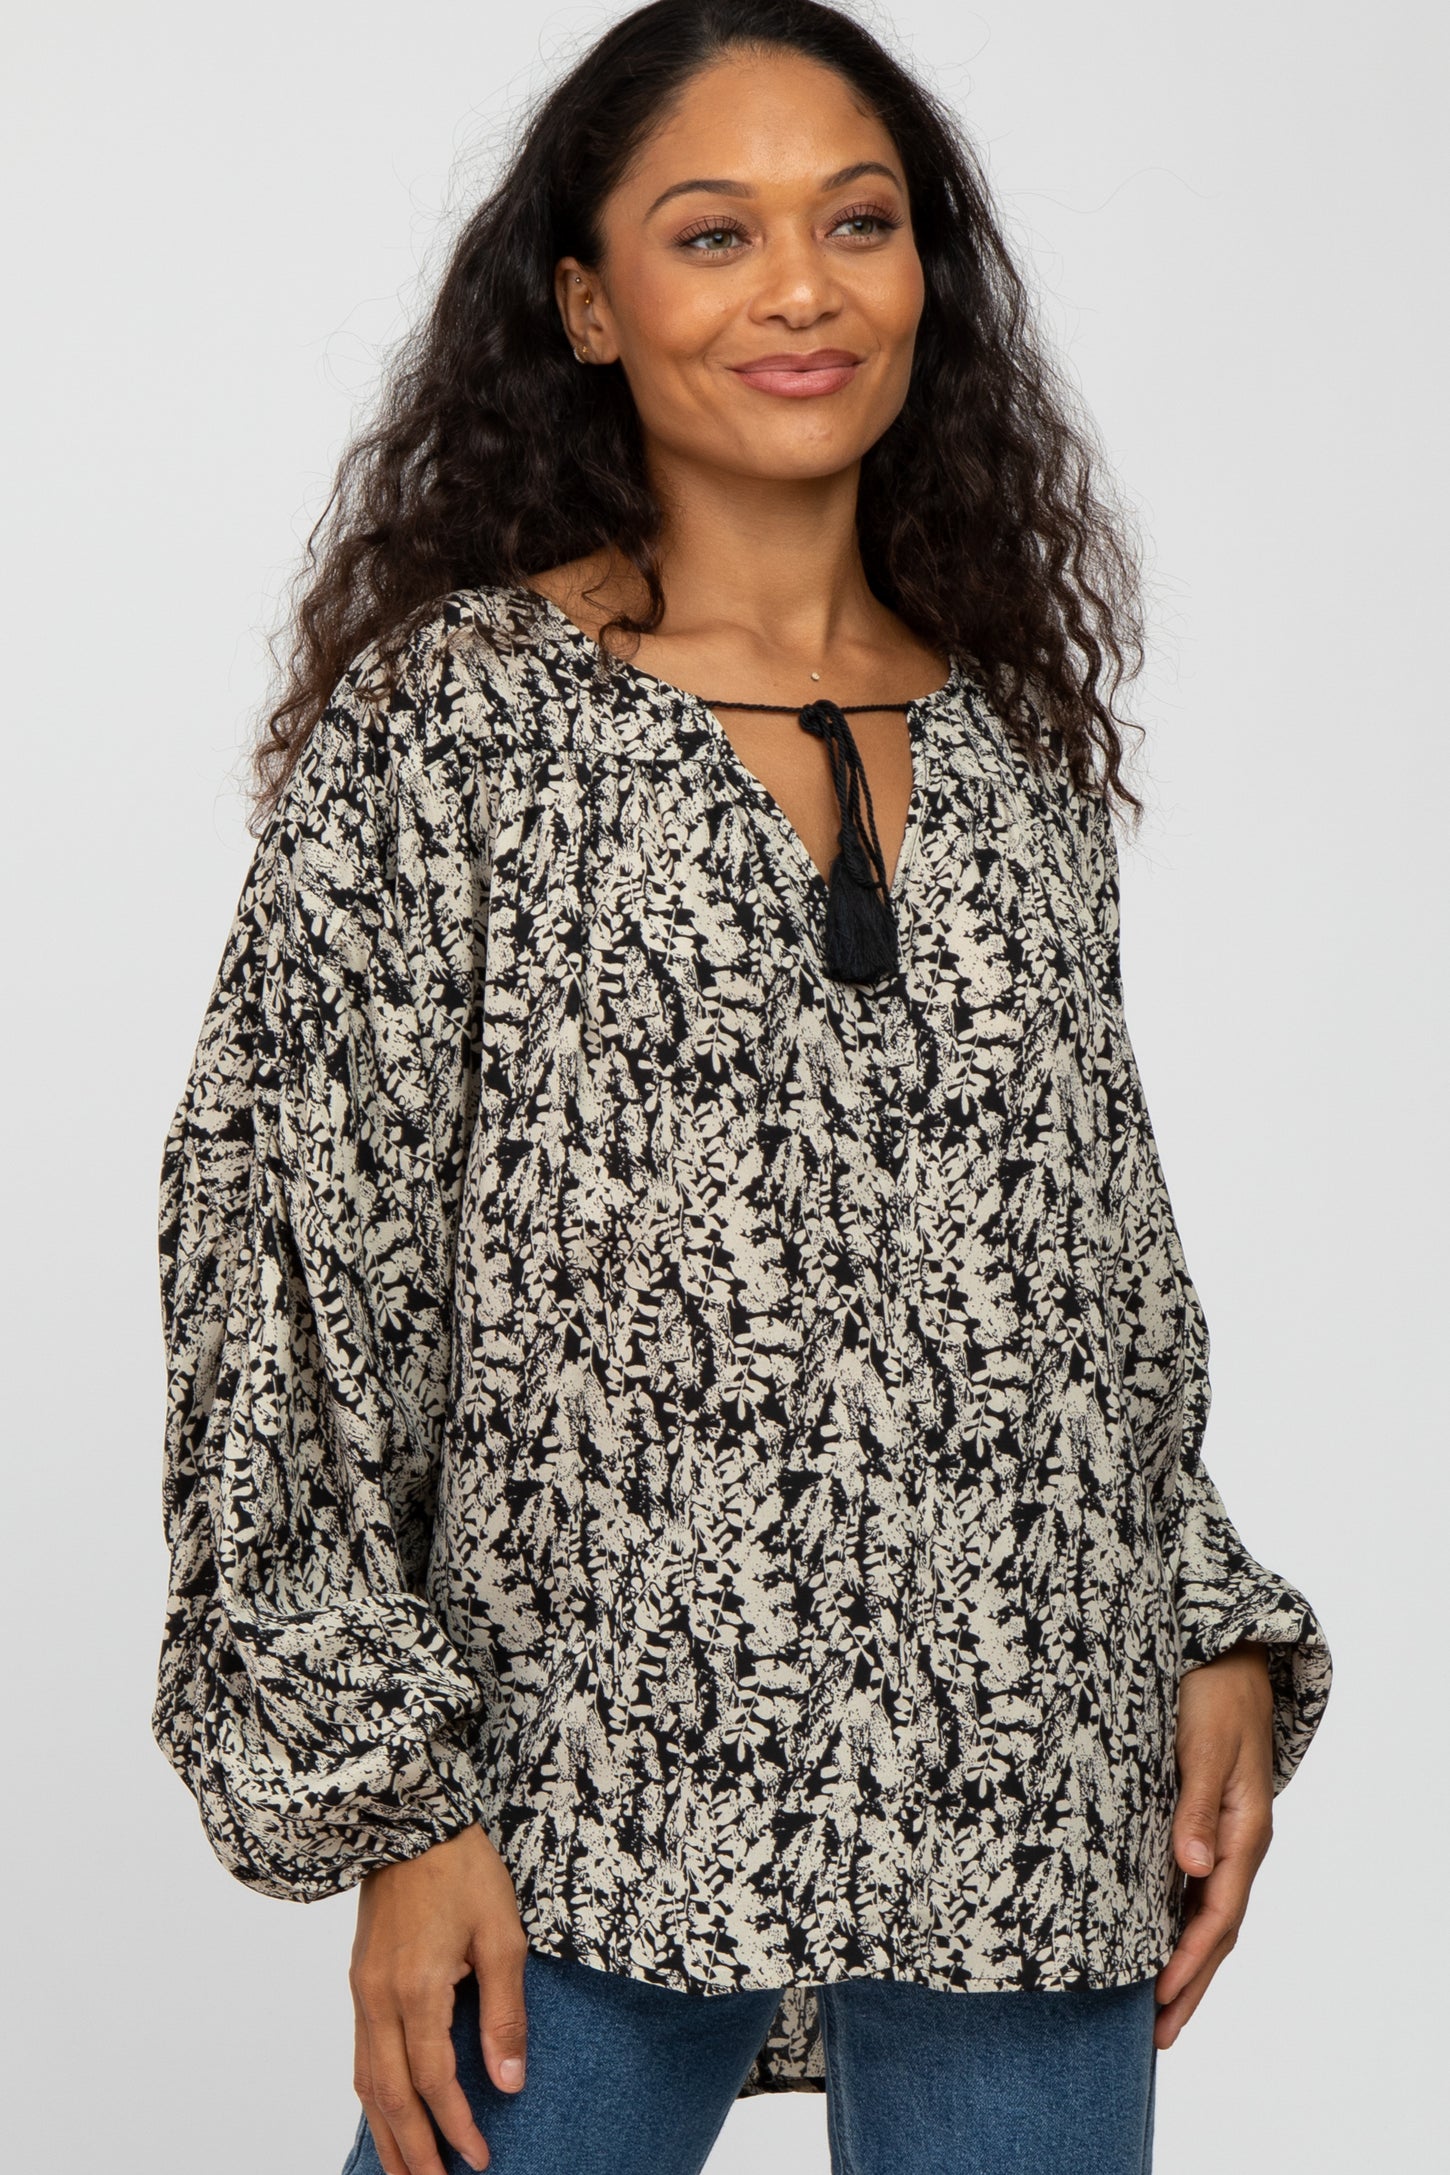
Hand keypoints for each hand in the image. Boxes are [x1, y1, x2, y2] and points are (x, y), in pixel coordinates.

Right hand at [349, 1820, 528, 2174]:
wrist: (409, 1818)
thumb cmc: (461, 1868)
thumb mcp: (501, 1934)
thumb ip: (505, 2011)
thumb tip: (509, 2081)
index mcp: (416, 1988)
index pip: (433, 2080)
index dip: (455, 2126)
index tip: (478, 2160)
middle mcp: (377, 1998)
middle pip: (389, 2096)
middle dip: (412, 2151)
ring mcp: (361, 1991)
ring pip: (366, 2082)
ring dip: (386, 2134)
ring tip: (408, 2173)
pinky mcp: (358, 1982)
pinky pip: (360, 2056)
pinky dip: (373, 2097)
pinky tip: (386, 2116)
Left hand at [1155, 1639, 1274, 2050]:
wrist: (1230, 1658)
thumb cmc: (1215, 1696)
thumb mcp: (1204, 1746)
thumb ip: (1195, 1807)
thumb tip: (1192, 1870)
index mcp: (1244, 1831)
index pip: (1217, 1913)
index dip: (1188, 1959)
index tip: (1158, 1997)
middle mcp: (1238, 1843)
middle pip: (1217, 1930)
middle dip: (1190, 1985)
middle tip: (1159, 2037)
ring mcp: (1226, 1838)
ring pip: (1209, 1916)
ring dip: (1187, 1964)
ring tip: (1157, 2011)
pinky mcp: (1207, 1825)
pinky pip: (1198, 1890)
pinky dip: (1182, 1926)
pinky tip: (1157, 1943)